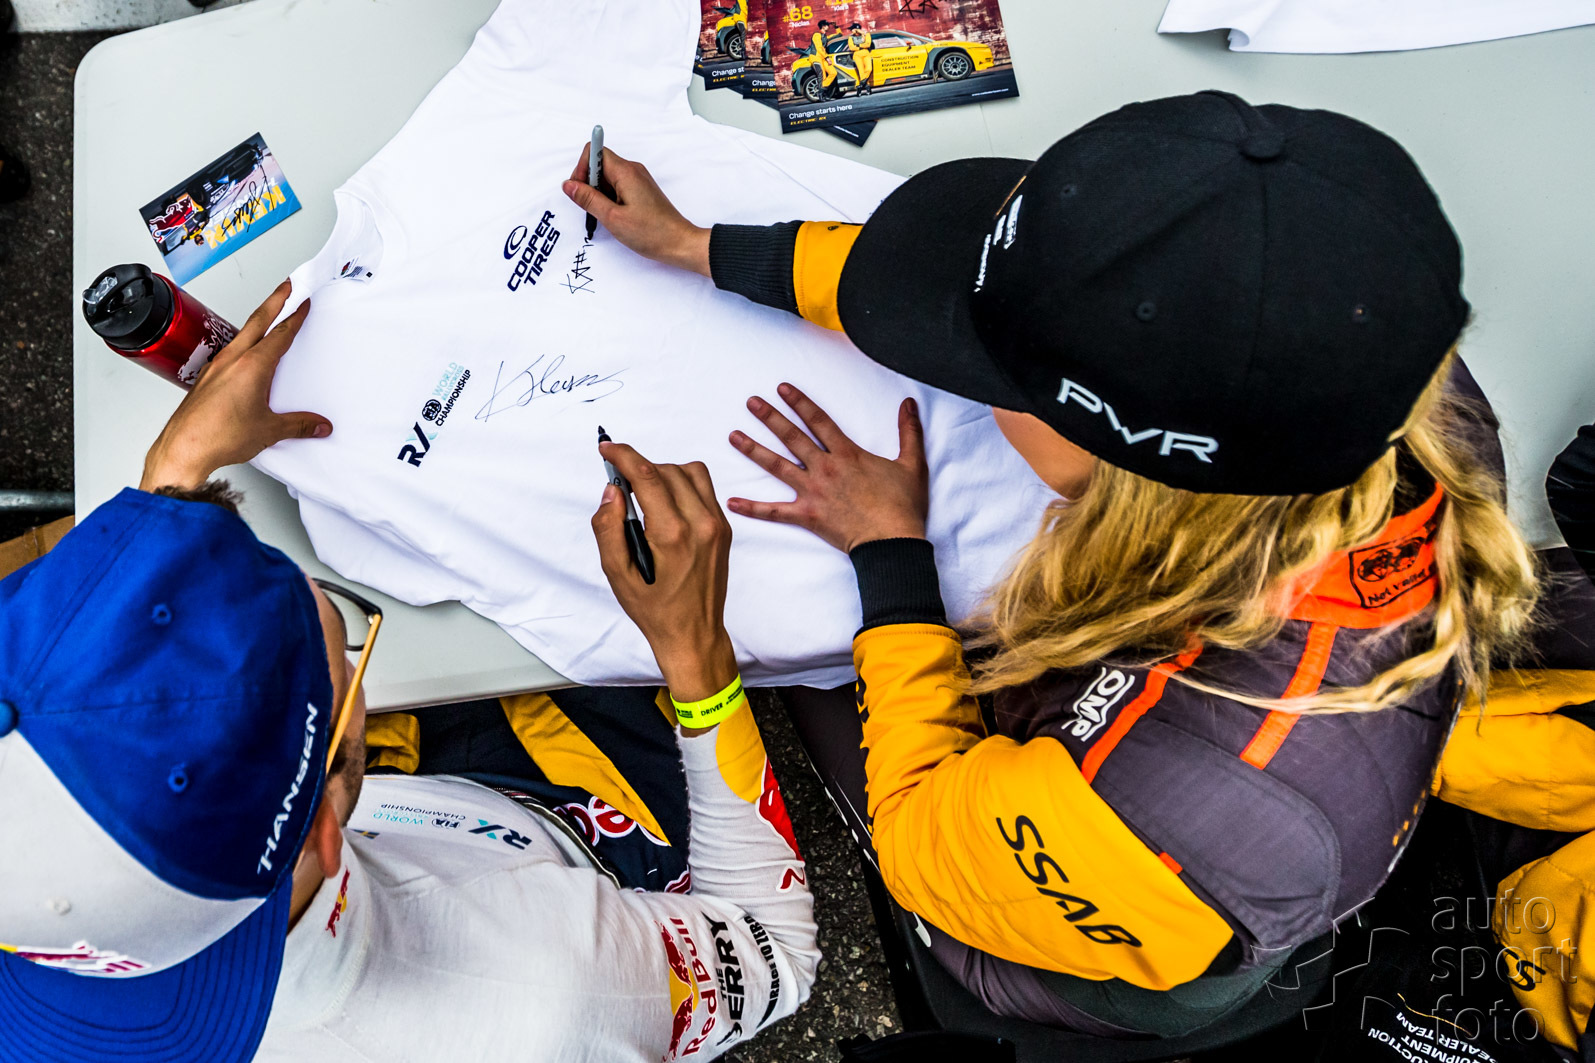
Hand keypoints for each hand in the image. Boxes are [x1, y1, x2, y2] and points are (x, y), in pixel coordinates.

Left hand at [140, 280, 329, 491]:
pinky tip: (246, 352)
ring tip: (269, 315)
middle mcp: (233, 360)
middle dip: (275, 300)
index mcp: (253, 366)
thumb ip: (299, 425)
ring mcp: (217, 366)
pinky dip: (244, 342)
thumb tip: (319, 425)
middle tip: (286, 286)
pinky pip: (230, 351)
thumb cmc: (218, 436)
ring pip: (243, 334)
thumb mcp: (269, 430)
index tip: (303, 302)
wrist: (184, 448)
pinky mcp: (207, 377)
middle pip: (259, 321)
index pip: (280, 334)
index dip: (295, 316)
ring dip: (258, 320)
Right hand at [561, 144, 710, 276]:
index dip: (582, 169)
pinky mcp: (640, 191)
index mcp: (626, 172)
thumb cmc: (652, 233)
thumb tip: (568, 185)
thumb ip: (588, 199)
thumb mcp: (612, 218)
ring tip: (607, 216)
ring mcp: (637, 180)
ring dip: (599, 194)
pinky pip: (617, 187)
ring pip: (607, 178)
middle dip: (589, 184)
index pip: (594, 152)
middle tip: (593, 208)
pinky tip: (614, 216)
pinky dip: (609, 199)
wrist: (679, 243)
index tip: (581, 191)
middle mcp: (632, 170)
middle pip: (599, 165)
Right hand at [592, 442, 737, 709]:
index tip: (607, 448)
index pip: (648, 476)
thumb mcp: (618, 575)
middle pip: (668, 470)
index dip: (624, 455)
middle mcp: (701, 524)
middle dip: (640, 467)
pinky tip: (665, 504)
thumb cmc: (655, 610)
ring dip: (664, 472)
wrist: (695, 634)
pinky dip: (682, 485)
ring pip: (691, 472)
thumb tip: (612, 490)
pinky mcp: (724, 529)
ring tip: (644, 492)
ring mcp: (717, 525)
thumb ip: (609, 528)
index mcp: (673, 535)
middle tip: (620, 482)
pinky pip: (705, 489)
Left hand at [728, 383, 928, 552]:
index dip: (800, 402)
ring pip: (778, 466)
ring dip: (754, 450)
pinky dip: (753, 508)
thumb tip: (909, 403)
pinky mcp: (807, 516)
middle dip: (770, 417)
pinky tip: (732, 502)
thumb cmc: (903, 506)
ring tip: (733, 436)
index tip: (782, 388)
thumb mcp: (912, 464)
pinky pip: (775, 512)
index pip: (819, 420)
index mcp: (848, 454)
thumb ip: (909, 431)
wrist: (893, 543)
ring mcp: (813, 492)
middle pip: (792, 437)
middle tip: (751, 402)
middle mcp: (825, 468)